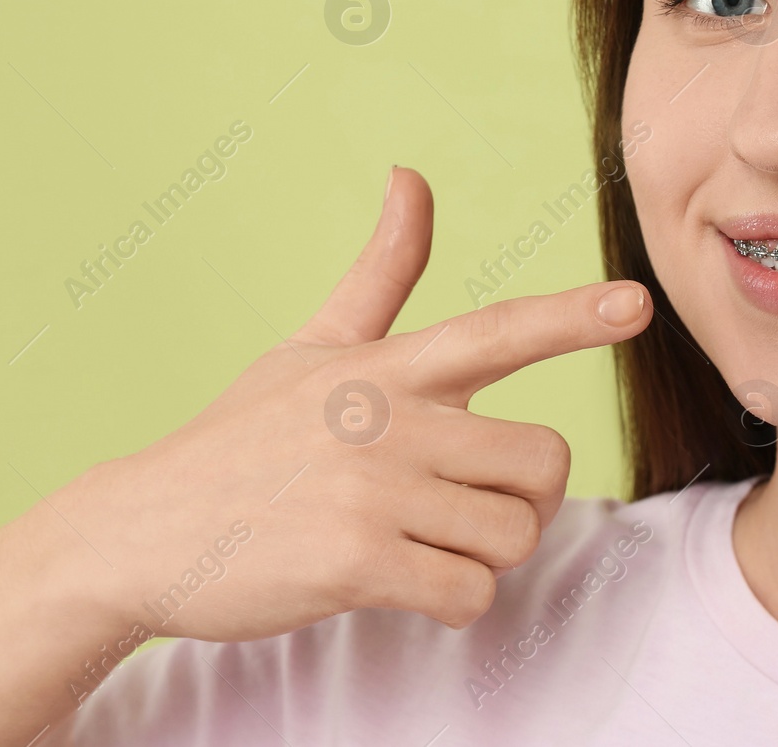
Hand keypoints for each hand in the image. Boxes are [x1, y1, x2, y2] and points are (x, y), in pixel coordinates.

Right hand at [62, 166, 652, 639]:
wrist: (142, 531)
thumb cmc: (239, 439)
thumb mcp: (310, 346)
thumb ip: (380, 272)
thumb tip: (410, 174)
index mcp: (384, 366)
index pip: (495, 330)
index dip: (571, 318)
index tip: (635, 304)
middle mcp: (387, 418)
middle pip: (542, 463)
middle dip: (525, 499)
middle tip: (470, 507)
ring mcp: (372, 490)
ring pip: (512, 536)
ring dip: (482, 556)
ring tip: (419, 544)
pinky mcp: (355, 561)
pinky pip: (469, 594)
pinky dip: (451, 602)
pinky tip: (399, 584)